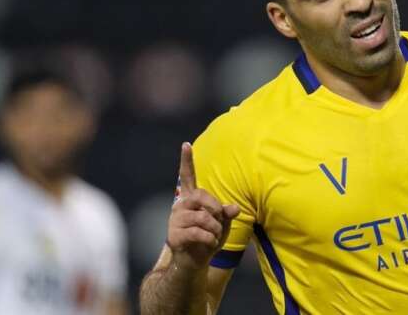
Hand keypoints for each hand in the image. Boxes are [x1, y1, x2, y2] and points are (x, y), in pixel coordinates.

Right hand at [167, 142, 239, 270]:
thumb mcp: (222, 224)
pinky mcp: (174, 235)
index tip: (186, 144)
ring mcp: (175, 220)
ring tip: (212, 236)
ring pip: (203, 217)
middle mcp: (180, 205)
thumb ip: (226, 213)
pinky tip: (207, 244)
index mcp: (190, 199)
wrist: (194, 263)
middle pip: (203, 197)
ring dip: (215, 229)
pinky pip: (200, 232)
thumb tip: (234, 207)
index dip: (187, 161)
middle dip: (216, 211)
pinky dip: (210, 240)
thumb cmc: (208, 239)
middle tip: (218, 223)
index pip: (187, 177)